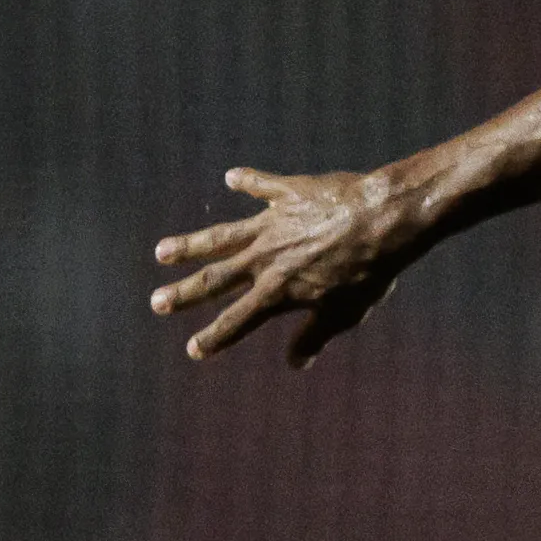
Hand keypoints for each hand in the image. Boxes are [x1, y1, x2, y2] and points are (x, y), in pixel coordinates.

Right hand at [148, 166, 429, 367]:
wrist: (383, 220)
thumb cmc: (370, 272)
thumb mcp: (345, 313)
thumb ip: (315, 335)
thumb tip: (296, 363)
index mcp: (278, 291)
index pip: (238, 321)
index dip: (215, 338)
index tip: (193, 350)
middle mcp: (265, 258)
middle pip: (216, 280)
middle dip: (185, 294)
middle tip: (157, 302)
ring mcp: (272, 224)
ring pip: (221, 236)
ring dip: (191, 244)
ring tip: (162, 251)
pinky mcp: (287, 194)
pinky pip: (262, 185)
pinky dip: (248, 180)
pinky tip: (232, 177)